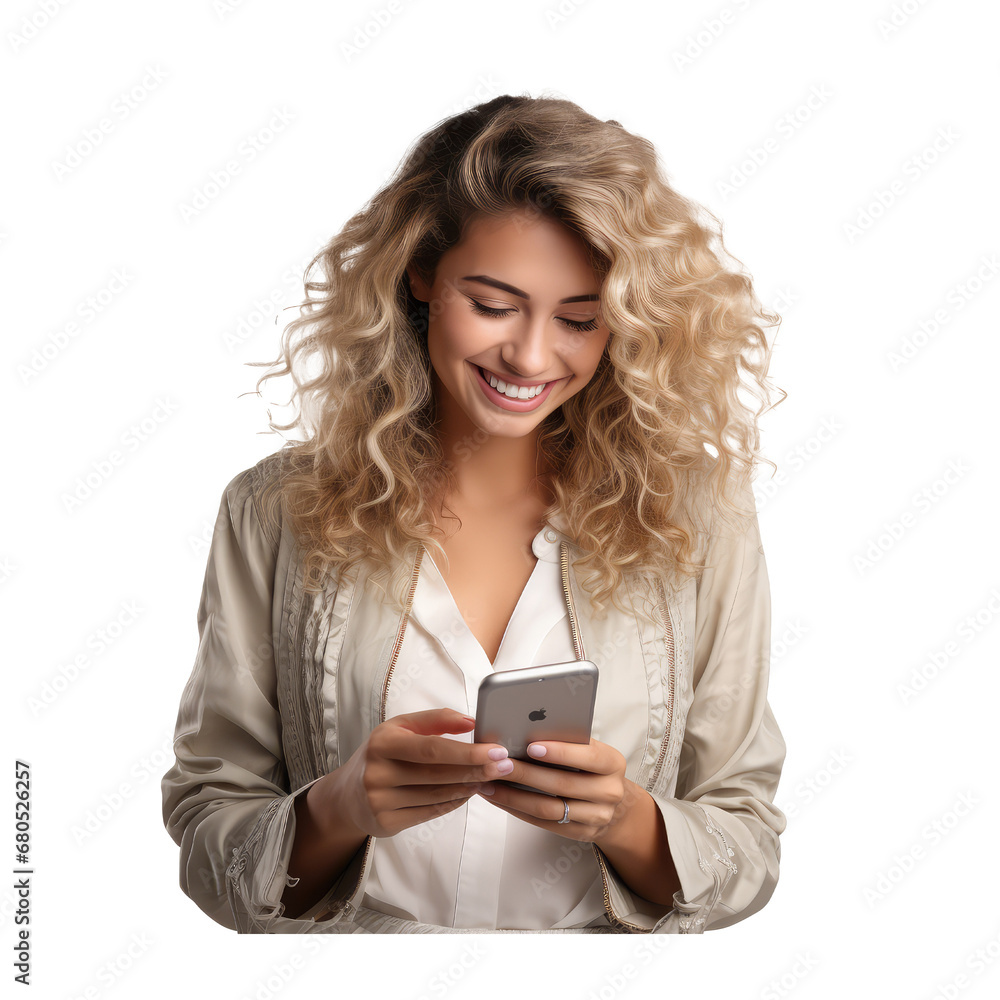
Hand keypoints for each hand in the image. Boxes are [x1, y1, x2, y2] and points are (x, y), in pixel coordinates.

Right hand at [319, 707, 511, 839]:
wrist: (346, 796)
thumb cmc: (381, 754)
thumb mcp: (400, 728)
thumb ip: (435, 720)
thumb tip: (471, 722)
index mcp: (383, 742)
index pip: (433, 748)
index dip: (467, 752)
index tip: (496, 750)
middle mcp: (378, 772)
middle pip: (439, 773)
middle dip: (477, 769)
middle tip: (505, 765)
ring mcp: (381, 801)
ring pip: (438, 794)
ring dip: (469, 786)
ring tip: (490, 778)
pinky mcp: (387, 823)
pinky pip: (430, 812)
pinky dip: (454, 802)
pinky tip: (469, 792)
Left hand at [474, 737, 629, 843]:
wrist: (616, 804)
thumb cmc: (593, 767)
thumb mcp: (590, 749)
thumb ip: (568, 740)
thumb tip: (526, 728)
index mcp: (612, 763)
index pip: (588, 757)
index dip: (560, 752)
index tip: (531, 746)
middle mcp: (609, 791)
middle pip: (562, 784)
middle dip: (525, 773)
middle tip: (498, 764)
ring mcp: (597, 816)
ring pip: (549, 808)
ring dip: (514, 796)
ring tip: (489, 783)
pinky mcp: (581, 833)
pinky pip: (544, 823)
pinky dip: (518, 810)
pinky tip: (500, 798)